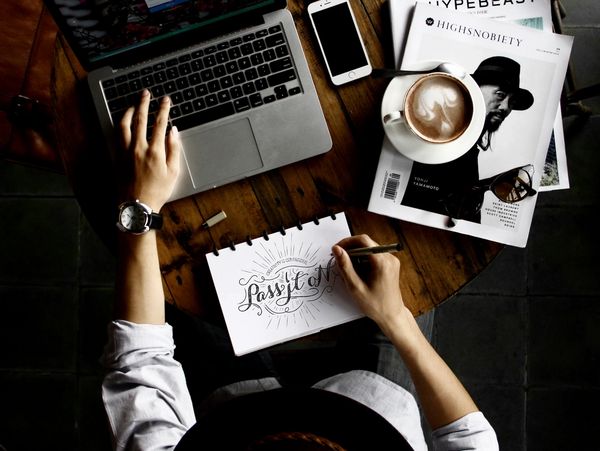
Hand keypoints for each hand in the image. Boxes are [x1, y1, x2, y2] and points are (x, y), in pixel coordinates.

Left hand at [118, 90, 180, 211]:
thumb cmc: (157, 192)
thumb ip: (174, 149)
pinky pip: (117, 135)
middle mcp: (138, 148)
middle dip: (144, 103)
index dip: (163, 109)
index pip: (159, 123)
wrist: (137, 206)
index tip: (166, 100)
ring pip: (124, 125)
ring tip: (133, 104)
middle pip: (140, 119)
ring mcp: (125, 151)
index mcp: (155, 151)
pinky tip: (124, 122)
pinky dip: (121, 125)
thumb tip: (173, 131)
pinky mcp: (117, 157)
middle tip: (146, 93)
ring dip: (129, 111)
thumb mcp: (173, 172)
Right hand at [332, 234, 406, 335]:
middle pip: (367, 243)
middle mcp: (389, 258)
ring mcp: (391, 260)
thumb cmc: (375, 305)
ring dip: (357, 255)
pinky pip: (375, 255)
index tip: (338, 249)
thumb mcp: (355, 287)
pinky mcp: (391, 264)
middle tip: (340, 260)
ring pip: (370, 248)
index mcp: (382, 263)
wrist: (392, 315)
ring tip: (350, 270)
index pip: (363, 240)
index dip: (348, 242)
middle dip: (351, 249)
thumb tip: (337, 250)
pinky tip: (360, 272)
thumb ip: (345, 266)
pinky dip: (364, 259)